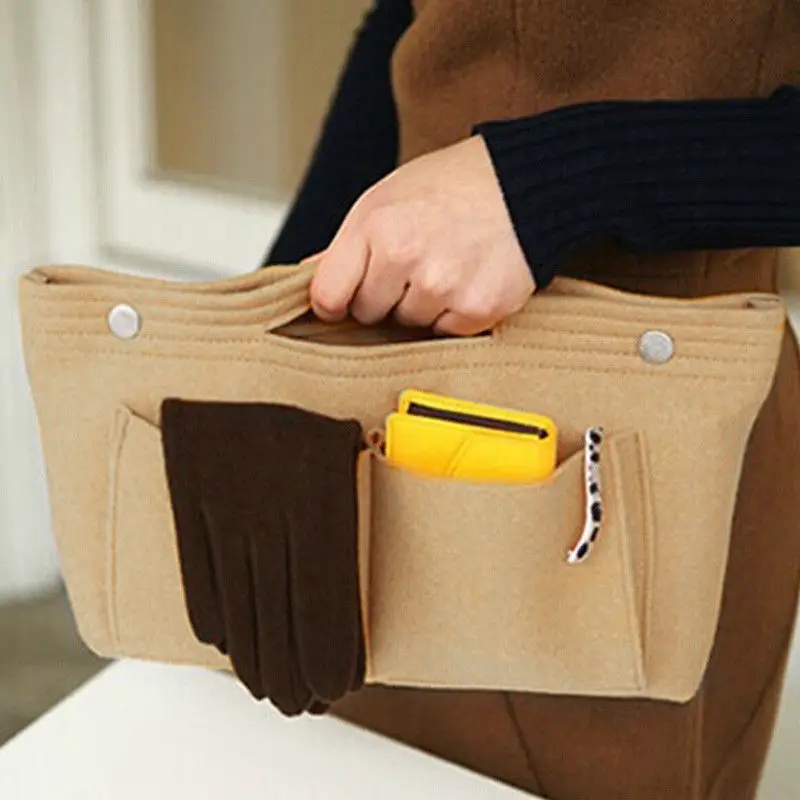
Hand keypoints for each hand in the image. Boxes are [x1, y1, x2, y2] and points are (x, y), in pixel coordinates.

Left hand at [308, 135, 534, 335]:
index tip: (343, 300)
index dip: (334, 302)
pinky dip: (453, 314)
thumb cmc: (449, 188)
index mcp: (376, 227)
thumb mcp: (385, 200)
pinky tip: (466, 280)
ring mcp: (443, 286)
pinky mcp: (477, 309)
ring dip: (420, 306)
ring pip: (407, 326)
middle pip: (368, 314)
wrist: (520, 185)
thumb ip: (346, 247)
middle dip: (383, 297)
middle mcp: (406, 257)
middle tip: (412, 264)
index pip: (328, 296)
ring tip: (444, 266)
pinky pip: (445, 333)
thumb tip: (307, 279)